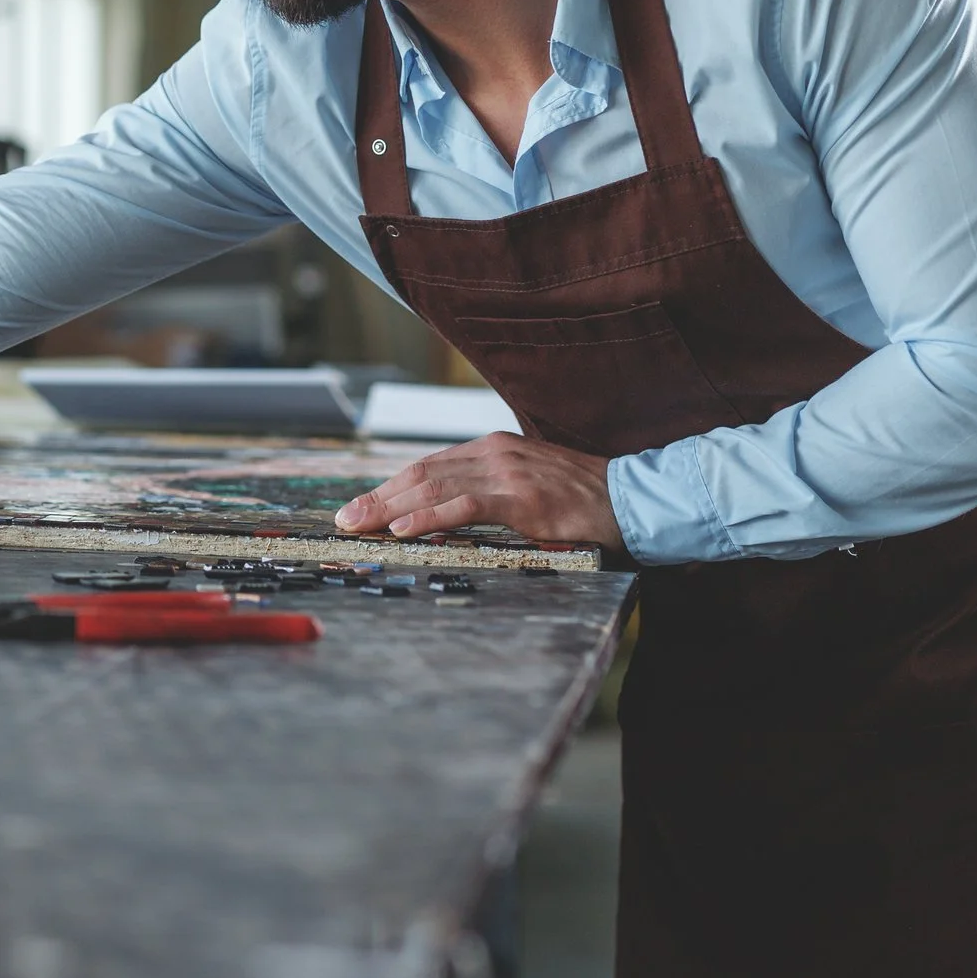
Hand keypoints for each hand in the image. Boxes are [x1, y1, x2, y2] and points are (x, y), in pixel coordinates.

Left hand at [333, 431, 624, 550]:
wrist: (631, 498)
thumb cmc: (582, 499)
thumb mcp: (528, 486)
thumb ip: (491, 492)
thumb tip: (451, 512)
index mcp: (493, 449)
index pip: (429, 466)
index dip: (391, 487)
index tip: (362, 506)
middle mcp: (493, 453)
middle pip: (421, 473)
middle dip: (378, 497)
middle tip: (345, 518)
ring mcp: (506, 472)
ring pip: (433, 486)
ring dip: (389, 508)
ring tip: (358, 524)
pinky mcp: (520, 497)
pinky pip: (463, 506)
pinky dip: (427, 516)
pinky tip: (402, 528)